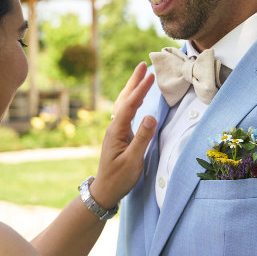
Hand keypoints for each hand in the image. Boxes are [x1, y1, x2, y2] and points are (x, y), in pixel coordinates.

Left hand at [89, 63, 156, 208]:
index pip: (130, 105)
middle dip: (134, 82)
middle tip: (143, 65)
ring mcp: (115, 131)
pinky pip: (126, 112)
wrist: (105, 191)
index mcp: (117, 131)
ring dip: (132, 88)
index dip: (141, 89)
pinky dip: (132, 100)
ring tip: (141, 75)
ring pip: (124, 104)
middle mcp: (114, 128)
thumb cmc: (119, 178)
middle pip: (124, 99)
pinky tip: (136, 99)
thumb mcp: (133, 160)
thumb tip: (150, 116)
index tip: (151, 75)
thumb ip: (142, 138)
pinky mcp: (119, 136)